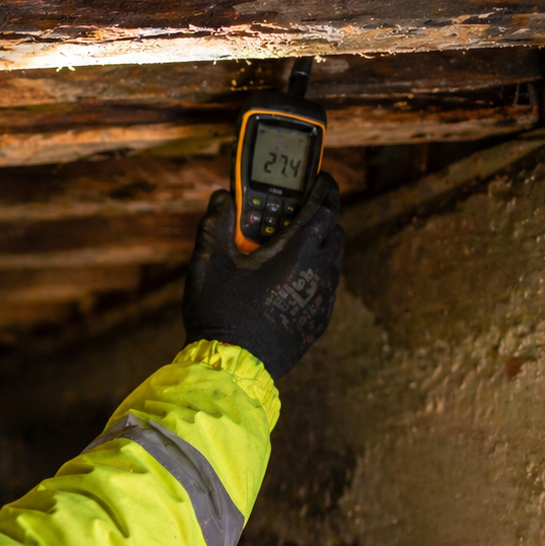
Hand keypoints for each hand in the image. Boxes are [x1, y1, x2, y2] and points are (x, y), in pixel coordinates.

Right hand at [182, 172, 344, 380]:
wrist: (232, 367)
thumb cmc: (220, 312)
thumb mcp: (209, 261)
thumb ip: (216, 223)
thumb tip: (222, 198)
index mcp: (297, 252)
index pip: (325, 208)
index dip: (325, 189)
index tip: (322, 178)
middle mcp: (318, 273)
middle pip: (335, 233)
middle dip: (322, 218)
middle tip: (300, 212)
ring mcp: (322, 300)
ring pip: (333, 262)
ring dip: (318, 247)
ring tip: (291, 246)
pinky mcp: (318, 322)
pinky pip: (325, 288)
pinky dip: (313, 275)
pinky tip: (288, 281)